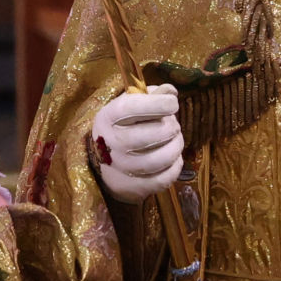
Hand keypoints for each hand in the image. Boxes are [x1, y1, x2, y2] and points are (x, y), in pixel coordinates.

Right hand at [91, 84, 183, 203]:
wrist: (105, 159)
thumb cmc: (125, 125)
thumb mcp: (133, 104)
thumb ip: (153, 95)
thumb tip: (170, 92)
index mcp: (108, 117)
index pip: (131, 108)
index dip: (158, 104)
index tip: (172, 103)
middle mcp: (109, 144)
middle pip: (152, 135)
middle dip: (171, 127)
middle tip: (172, 125)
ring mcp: (118, 168)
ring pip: (160, 159)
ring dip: (176, 146)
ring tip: (174, 140)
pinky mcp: (130, 187)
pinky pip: (163, 179)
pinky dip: (175, 167)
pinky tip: (172, 158)